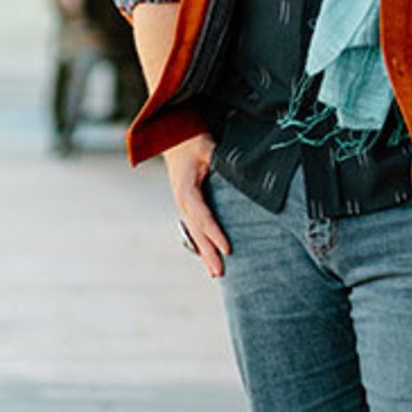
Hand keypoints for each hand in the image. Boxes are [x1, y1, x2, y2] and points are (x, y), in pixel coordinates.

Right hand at [165, 132, 229, 279]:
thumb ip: (220, 159)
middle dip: (209, 253)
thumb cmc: (191, 140)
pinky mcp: (187, 206)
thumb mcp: (206, 147)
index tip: (227, 248)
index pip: (203, 216)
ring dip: (205, 253)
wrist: (173, 138)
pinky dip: (202, 244)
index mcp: (186, 190)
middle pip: (197, 232)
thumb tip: (239, 169)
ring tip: (216, 273)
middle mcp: (182, 201)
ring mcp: (183, 205)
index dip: (215, 233)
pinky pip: (195, 229)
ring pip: (195, 234)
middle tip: (220, 272)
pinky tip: (210, 258)